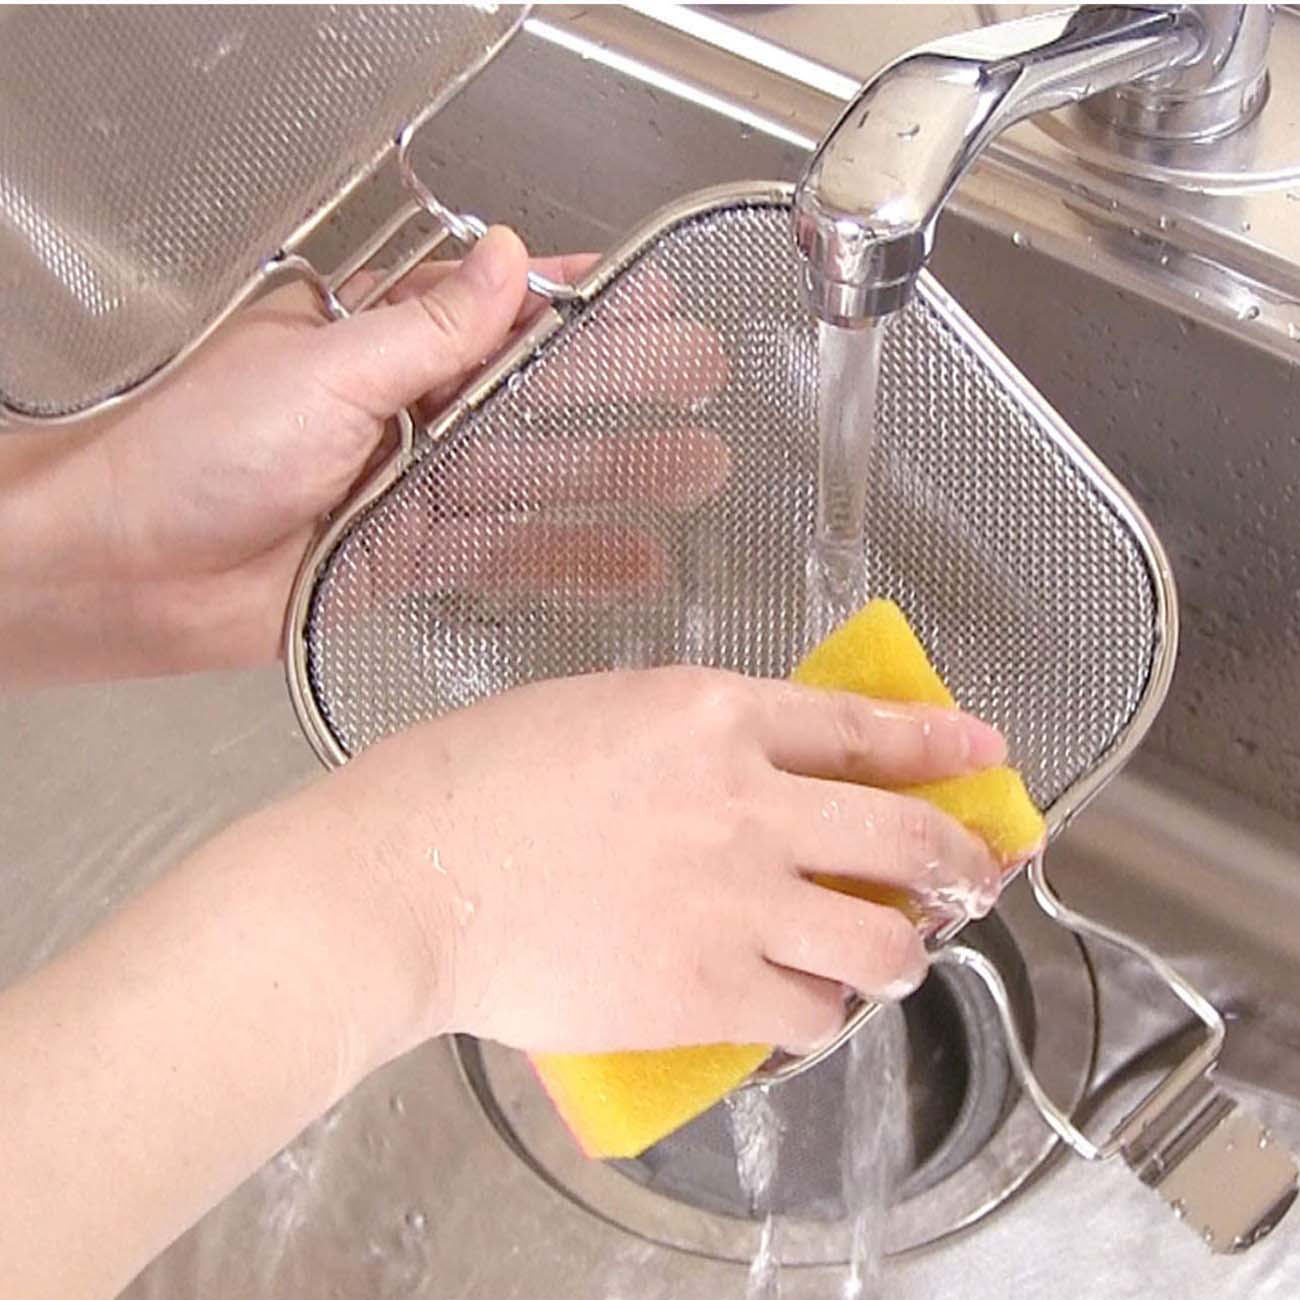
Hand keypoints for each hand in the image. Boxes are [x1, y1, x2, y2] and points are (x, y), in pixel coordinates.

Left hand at [1, 230, 728, 682]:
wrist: (130, 571)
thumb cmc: (194, 452)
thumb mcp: (321, 368)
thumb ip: (427, 329)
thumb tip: (508, 264)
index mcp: (376, 343)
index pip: (494, 312)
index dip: (573, 304)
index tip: (647, 294)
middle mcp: (403, 411)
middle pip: (533, 396)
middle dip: (619, 386)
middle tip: (698, 377)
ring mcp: (413, 488)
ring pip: (534, 476)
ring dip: (615, 471)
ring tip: (696, 467)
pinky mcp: (410, 558)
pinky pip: (505, 553)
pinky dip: (569, 554)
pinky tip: (629, 553)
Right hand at [315, 665, 1007, 1056]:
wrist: (411, 876)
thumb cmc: (473, 782)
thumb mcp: (598, 714)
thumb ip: (689, 738)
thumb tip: (749, 770)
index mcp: (715, 715)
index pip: (863, 729)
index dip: (937, 743)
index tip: (982, 756)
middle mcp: (748, 804)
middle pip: (905, 838)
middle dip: (960, 860)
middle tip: (972, 873)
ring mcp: (736, 902)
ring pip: (880, 944)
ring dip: (899, 951)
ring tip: (887, 954)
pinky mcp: (708, 991)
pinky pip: (808, 1014)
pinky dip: (819, 1012)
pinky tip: (801, 1004)